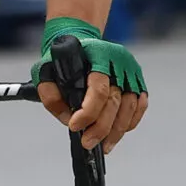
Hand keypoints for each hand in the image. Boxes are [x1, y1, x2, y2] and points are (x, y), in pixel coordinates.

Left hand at [31, 17, 148, 151]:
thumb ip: (50, 94)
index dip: (88, 112)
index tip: (76, 126)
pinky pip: (139, 105)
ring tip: (104, 145)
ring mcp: (131, 71)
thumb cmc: (64, 56)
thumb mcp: (46, 70)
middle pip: (115, 101)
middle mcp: (119, 62)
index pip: (99, 89)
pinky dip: (130, 122)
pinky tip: (117, 133)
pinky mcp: (137, 80)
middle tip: (88, 142)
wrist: (81, 40)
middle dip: (101, 127)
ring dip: (117, 131)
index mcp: (98, 54)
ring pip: (130, 107)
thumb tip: (67, 118)